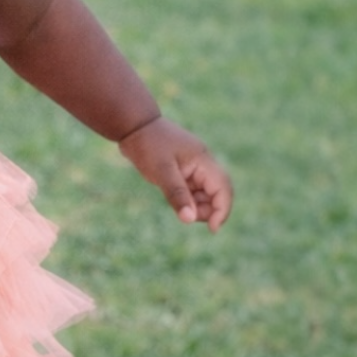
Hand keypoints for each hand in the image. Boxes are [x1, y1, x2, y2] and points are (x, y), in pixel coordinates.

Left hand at [118, 117, 233, 231]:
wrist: (133, 127)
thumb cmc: (147, 145)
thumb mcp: (161, 170)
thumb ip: (177, 194)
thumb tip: (190, 219)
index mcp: (203, 161)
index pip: (223, 188)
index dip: (223, 210)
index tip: (213, 229)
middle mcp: (203, 164)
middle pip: (218, 192)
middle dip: (210, 210)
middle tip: (189, 218)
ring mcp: (194, 167)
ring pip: (205, 193)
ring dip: (198, 206)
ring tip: (179, 208)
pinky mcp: (183, 171)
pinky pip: (193, 190)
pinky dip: (188, 200)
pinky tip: (175, 201)